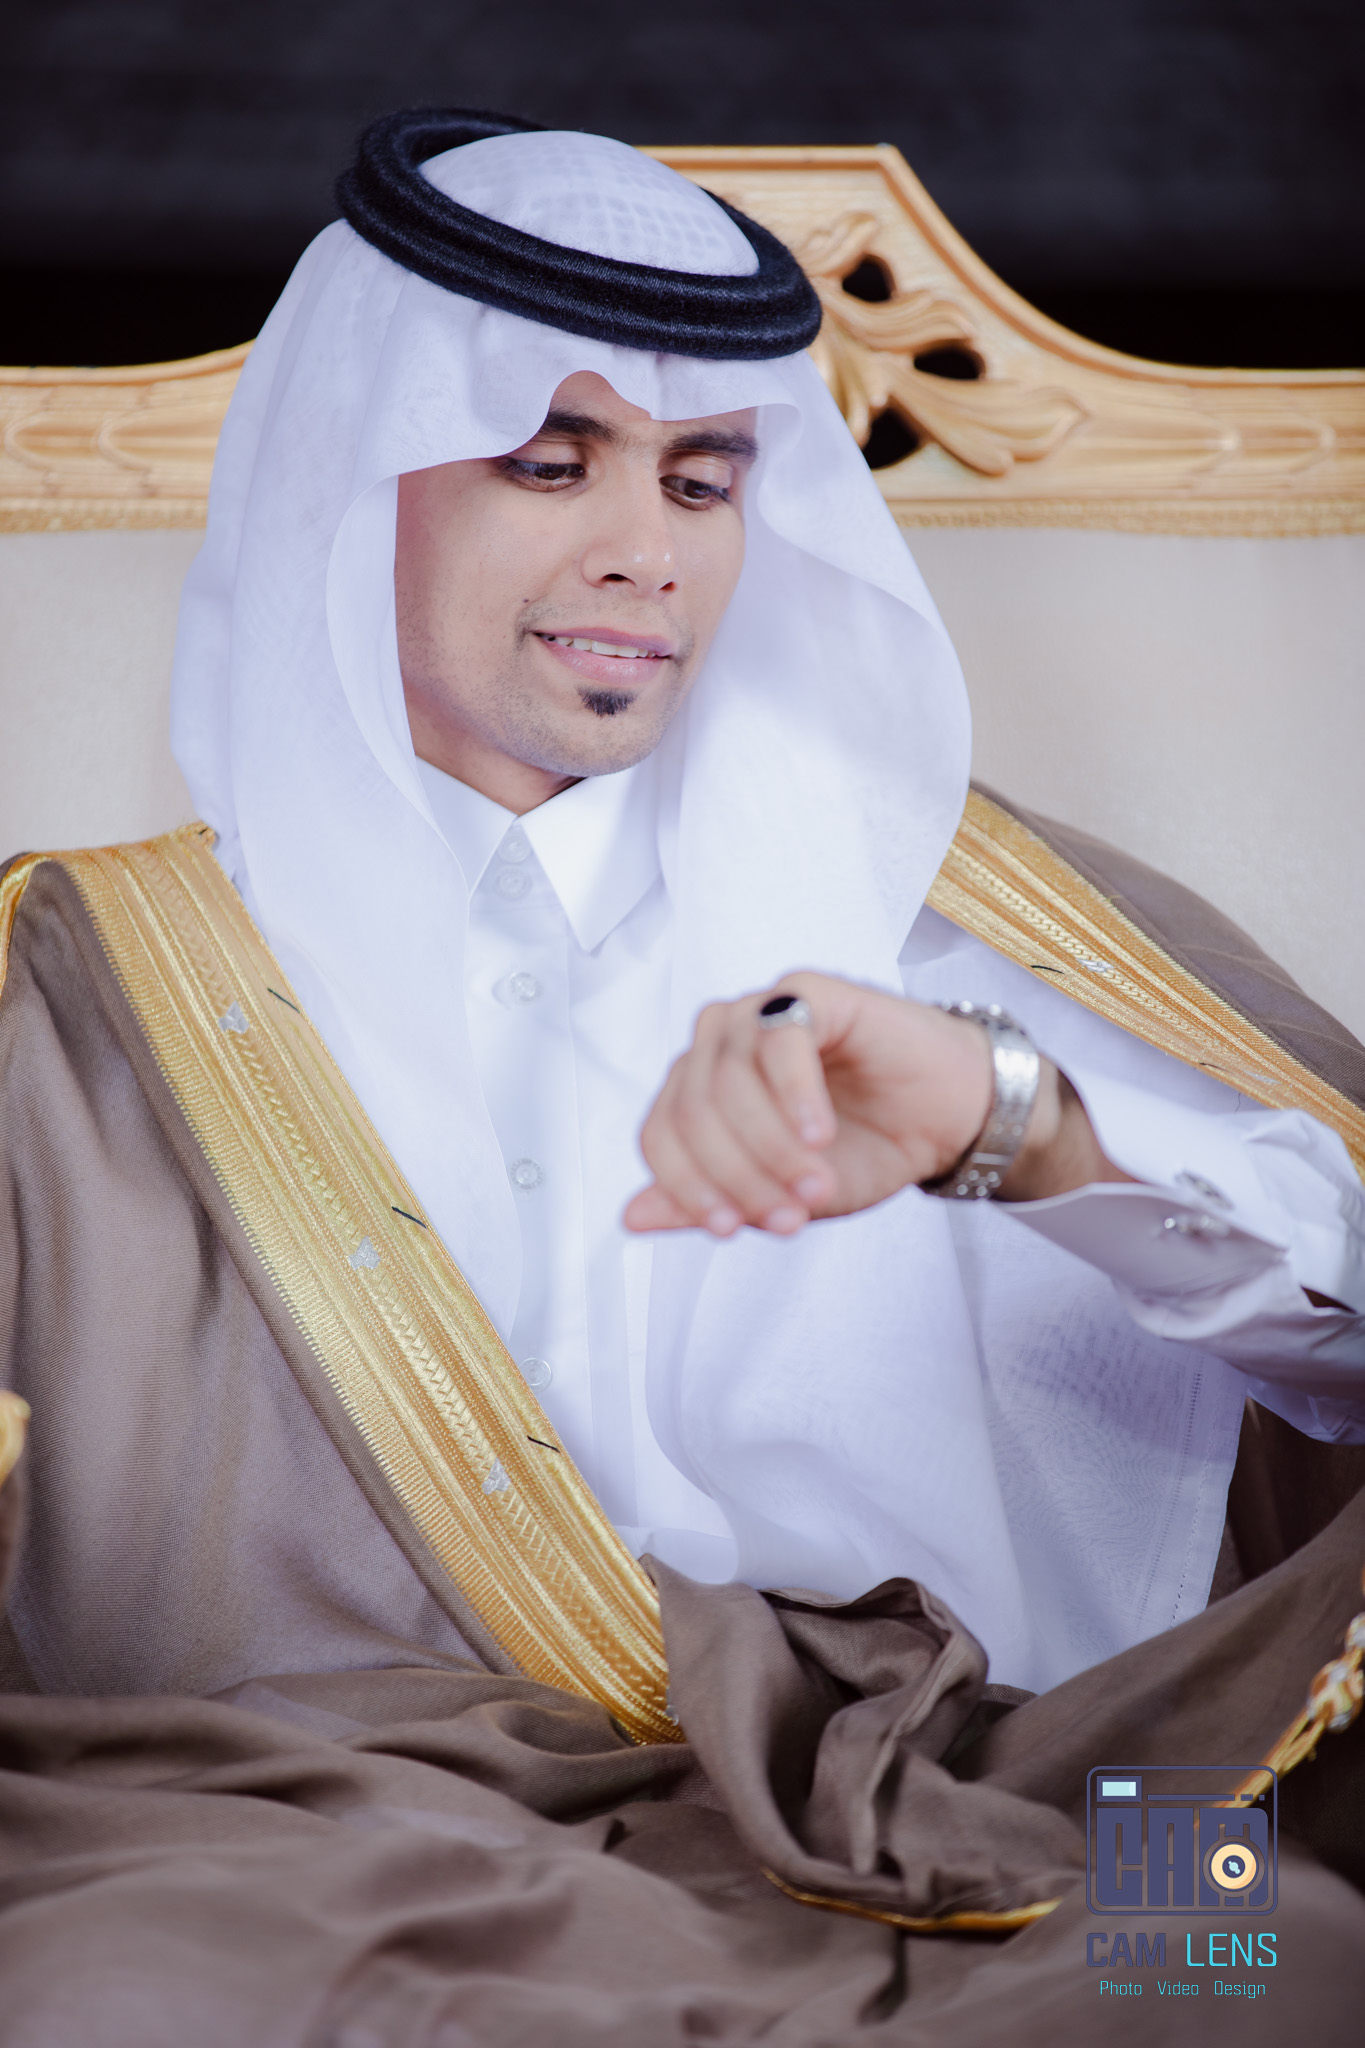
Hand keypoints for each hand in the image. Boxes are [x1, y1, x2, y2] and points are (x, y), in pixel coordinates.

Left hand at [623, 971, 1128, 1236]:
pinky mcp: (810, 991)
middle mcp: (718, 1044)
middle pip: (690, 1111)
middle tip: (791, 1218)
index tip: (732, 1231)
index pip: (660, 1136)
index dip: (688, 1188)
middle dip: (738, 1175)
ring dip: (769, 1144)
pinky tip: (821, 1134)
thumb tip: (630, 1218)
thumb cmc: (864, 1150)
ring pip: (727, 1078)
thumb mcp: (783, 1198)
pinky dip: (794, 1095)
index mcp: (700, 1090)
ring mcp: (760, 1012)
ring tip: (818, 1186)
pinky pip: (781, 1038)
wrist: (949, 1119)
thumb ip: (710, 1205)